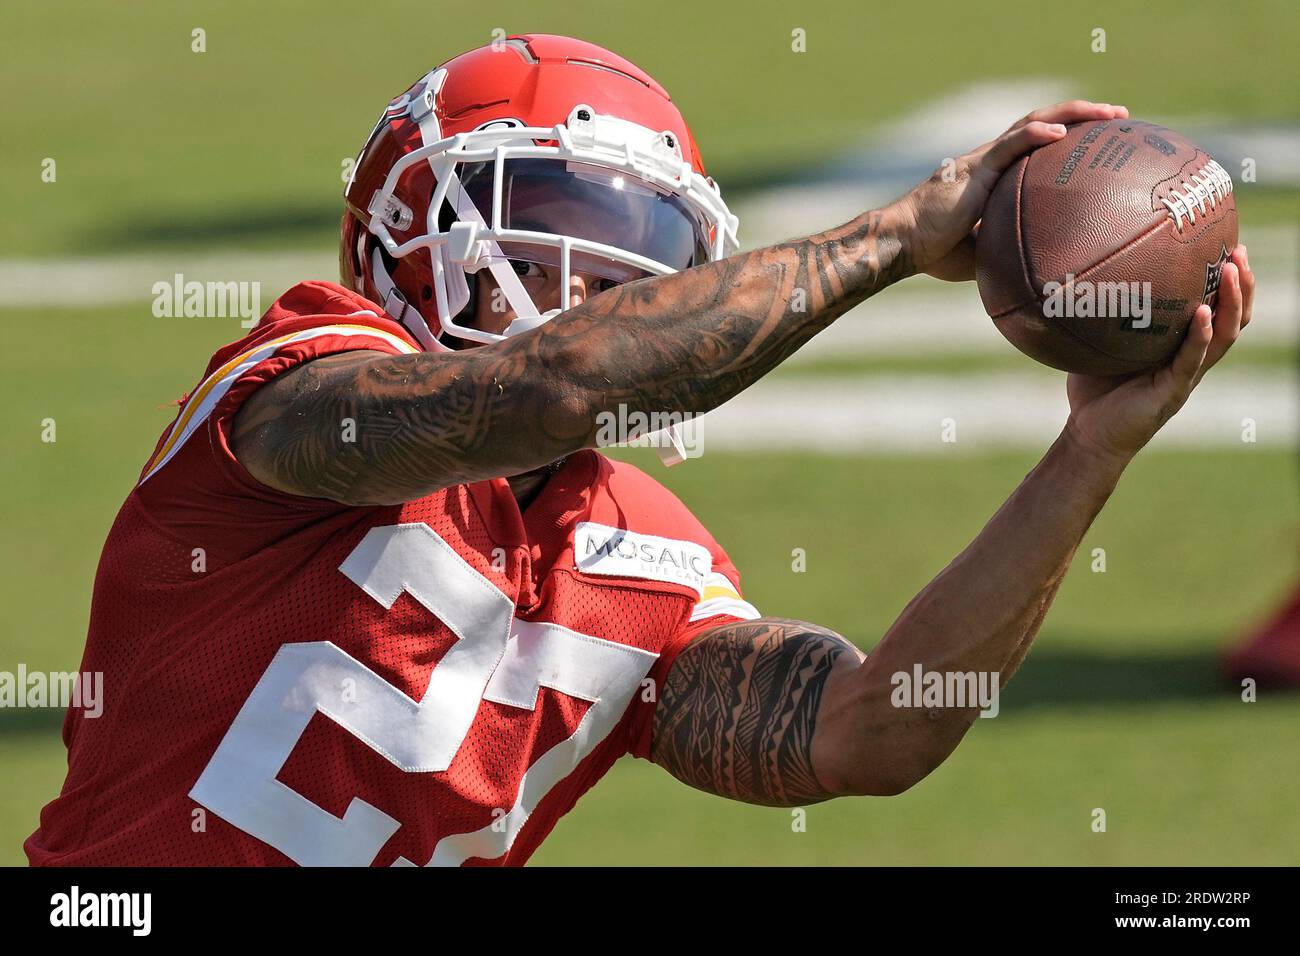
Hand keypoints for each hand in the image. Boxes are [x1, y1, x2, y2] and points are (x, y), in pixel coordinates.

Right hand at [896, 101, 1129, 279]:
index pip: (1036, 145)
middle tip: (1119, 118)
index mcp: (994, 175)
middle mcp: (992, 160)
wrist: (903, 243)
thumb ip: (1011, 248)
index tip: (1101, 140)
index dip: (1069, 137)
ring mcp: (984, 160)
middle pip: (1043, 124)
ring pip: (1033, 123)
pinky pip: (1009, 145)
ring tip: (1108, 114)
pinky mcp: (974, 168)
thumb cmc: (935, 252)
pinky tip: (1059, 133)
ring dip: (1072, 114)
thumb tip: (1042, 271)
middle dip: (1084, 116)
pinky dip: (1035, 135)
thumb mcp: (985, 253)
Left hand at [1064, 245, 1253, 463]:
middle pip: (1233, 317)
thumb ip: (1103, 313)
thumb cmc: (1094, 389)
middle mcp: (1192, 359)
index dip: (1228, 281)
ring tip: (1232, 270)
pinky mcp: (1173, 392)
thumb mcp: (1102, 343)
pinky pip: (1192, 360)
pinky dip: (1201, 336)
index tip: (1230, 244)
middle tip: (1241, 250)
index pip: (1217, 308)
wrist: (1089, 437)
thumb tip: (1081, 272)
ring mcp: (1186, 376)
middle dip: (1242, 283)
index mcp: (1181, 347)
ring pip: (1225, 335)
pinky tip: (1204, 314)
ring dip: (1232, 301)